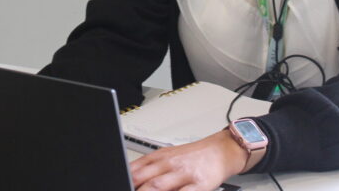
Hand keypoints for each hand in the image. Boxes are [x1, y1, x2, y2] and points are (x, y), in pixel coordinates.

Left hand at [129, 129, 248, 190]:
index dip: (124, 179)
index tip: (118, 184)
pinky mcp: (200, 185)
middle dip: (133, 188)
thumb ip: (148, 168)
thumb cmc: (192, 157)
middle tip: (124, 189)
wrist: (220, 150)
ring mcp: (184, 174)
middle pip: (143, 179)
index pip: (134, 170)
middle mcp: (169, 164)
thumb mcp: (167, 156)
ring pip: (159, 187)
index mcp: (158, 157)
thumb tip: (130, 179)